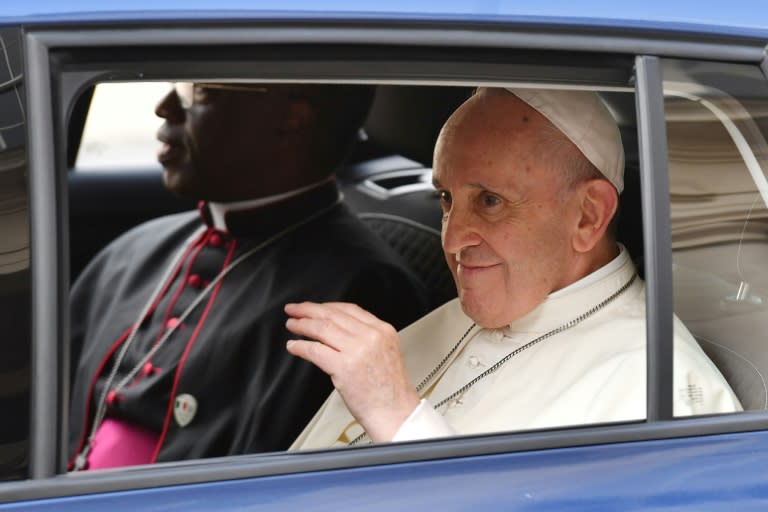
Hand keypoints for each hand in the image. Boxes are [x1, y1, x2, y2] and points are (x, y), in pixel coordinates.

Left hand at [285, 301, 419, 441]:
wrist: (395, 413)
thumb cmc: (390, 390)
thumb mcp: (386, 352)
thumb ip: (367, 338)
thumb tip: (339, 329)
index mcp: (383, 330)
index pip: (349, 309)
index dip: (327, 306)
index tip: (315, 307)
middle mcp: (371, 336)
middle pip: (333, 315)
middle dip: (309, 310)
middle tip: (295, 310)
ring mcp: (357, 350)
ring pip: (322, 329)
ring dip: (302, 325)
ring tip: (292, 325)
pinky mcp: (343, 367)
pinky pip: (315, 350)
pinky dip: (301, 347)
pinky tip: (294, 346)